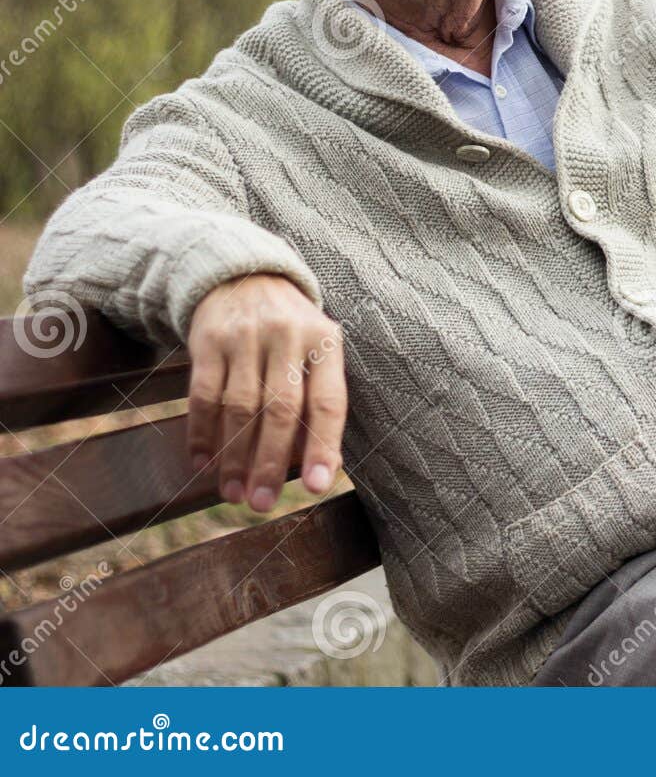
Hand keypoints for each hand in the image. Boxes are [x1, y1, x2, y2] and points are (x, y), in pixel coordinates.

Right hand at [186, 274, 347, 512]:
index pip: (328, 401)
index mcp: (325, 342)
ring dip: (235, 458)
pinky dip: (202, 434)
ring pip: (240, 408)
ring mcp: (246, 336)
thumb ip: (317, 398)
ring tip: (233, 493)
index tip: (319, 487)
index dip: (324, 446)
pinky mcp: (208, 340)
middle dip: (272, 463)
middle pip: (281, 410)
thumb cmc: (290, 330)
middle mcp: (288, 336)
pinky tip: (204, 462)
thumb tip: (318, 465)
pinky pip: (204, 396)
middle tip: (263, 504)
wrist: (244, 274)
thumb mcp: (316, 349)